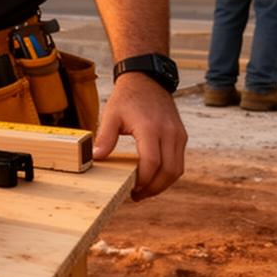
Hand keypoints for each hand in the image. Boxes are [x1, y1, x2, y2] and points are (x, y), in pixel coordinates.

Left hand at [93, 73, 186, 200]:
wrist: (147, 80)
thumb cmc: (127, 98)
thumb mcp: (111, 114)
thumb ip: (105, 137)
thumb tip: (96, 158)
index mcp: (151, 128)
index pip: (152, 162)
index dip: (143, 180)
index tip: (132, 189)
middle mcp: (169, 133)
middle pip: (169, 171)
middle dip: (154, 188)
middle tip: (137, 196)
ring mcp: (178, 135)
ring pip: (177, 169)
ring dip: (163, 184)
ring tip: (144, 191)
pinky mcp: (181, 136)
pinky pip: (179, 162)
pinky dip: (168, 174)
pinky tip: (153, 178)